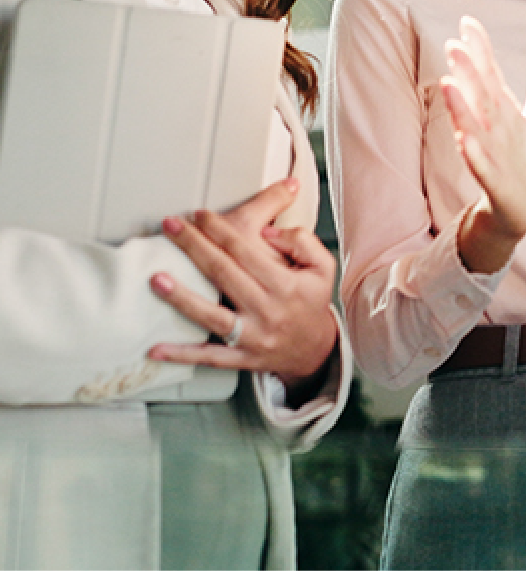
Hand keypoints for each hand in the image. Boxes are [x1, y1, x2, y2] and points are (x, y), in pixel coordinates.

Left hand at [147, 179, 339, 391]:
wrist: (315, 349)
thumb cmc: (313, 301)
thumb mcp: (323, 265)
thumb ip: (302, 241)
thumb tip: (268, 232)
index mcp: (286, 284)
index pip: (246, 251)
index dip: (220, 229)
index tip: (200, 214)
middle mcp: (268, 310)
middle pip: (223, 273)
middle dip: (194, 246)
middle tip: (170, 226)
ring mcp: (252, 336)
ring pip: (211, 315)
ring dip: (181, 297)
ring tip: (157, 278)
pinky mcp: (240, 357)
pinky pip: (207, 356)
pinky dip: (181, 354)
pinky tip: (155, 347)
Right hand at [444, 15, 525, 273]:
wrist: (522, 205)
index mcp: (501, 109)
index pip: (488, 74)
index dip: (479, 49)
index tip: (468, 22)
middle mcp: (491, 127)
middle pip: (477, 96)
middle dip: (465, 73)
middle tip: (452, 46)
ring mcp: (489, 153)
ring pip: (472, 128)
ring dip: (459, 108)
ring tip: (447, 86)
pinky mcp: (494, 180)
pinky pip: (480, 167)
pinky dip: (472, 154)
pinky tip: (463, 140)